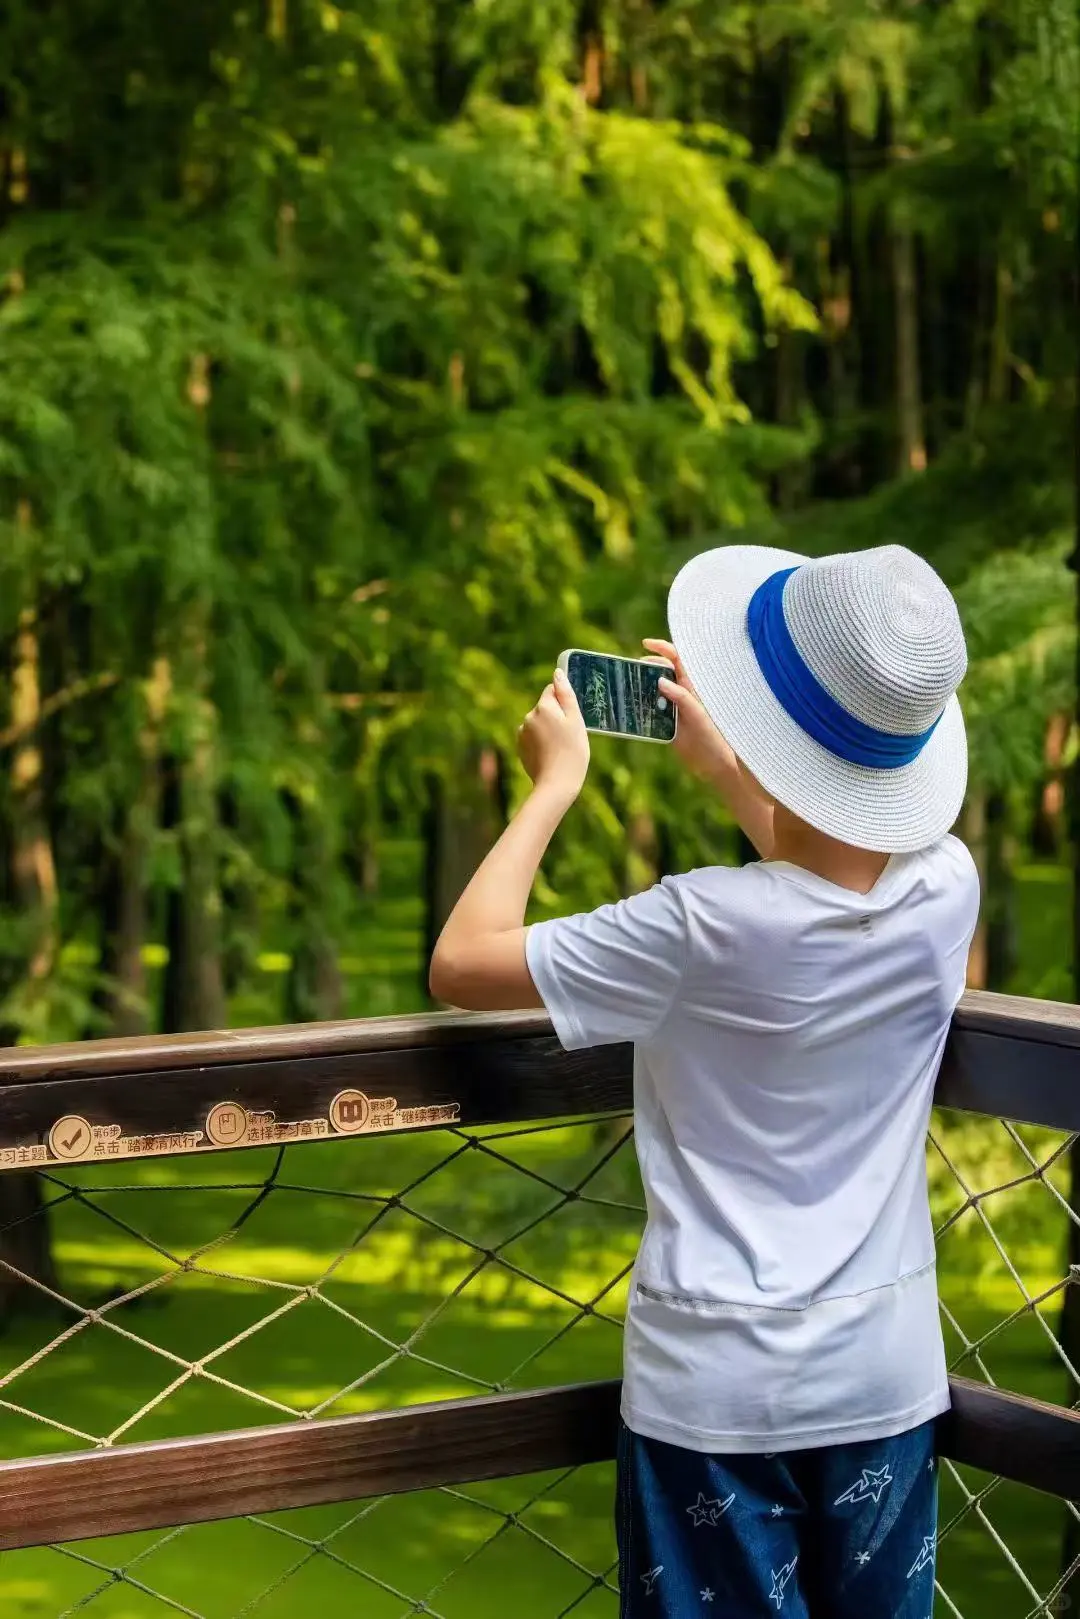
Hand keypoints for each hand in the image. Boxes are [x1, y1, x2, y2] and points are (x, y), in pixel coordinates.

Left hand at [517, 669, 589, 799]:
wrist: (556, 783)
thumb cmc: (572, 751)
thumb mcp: (575, 720)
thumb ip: (565, 694)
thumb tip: (557, 673)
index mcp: (543, 707)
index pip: (552, 691)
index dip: (564, 702)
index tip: (572, 717)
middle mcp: (529, 716)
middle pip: (545, 708)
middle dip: (556, 717)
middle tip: (569, 736)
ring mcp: (522, 733)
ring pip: (539, 723)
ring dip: (548, 730)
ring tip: (560, 748)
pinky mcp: (520, 747)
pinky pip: (533, 738)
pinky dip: (541, 743)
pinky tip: (551, 755)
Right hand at [643, 638, 739, 787]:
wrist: (716, 766)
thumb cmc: (714, 738)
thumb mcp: (699, 716)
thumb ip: (682, 697)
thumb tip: (660, 680)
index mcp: (694, 687)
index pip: (679, 659)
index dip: (663, 648)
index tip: (645, 643)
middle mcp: (683, 694)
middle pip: (662, 672)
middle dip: (646, 666)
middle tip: (630, 670)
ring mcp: (675, 709)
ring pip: (654, 691)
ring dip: (641, 687)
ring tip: (626, 686)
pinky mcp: (667, 724)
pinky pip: (651, 711)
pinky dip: (640, 707)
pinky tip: (629, 708)